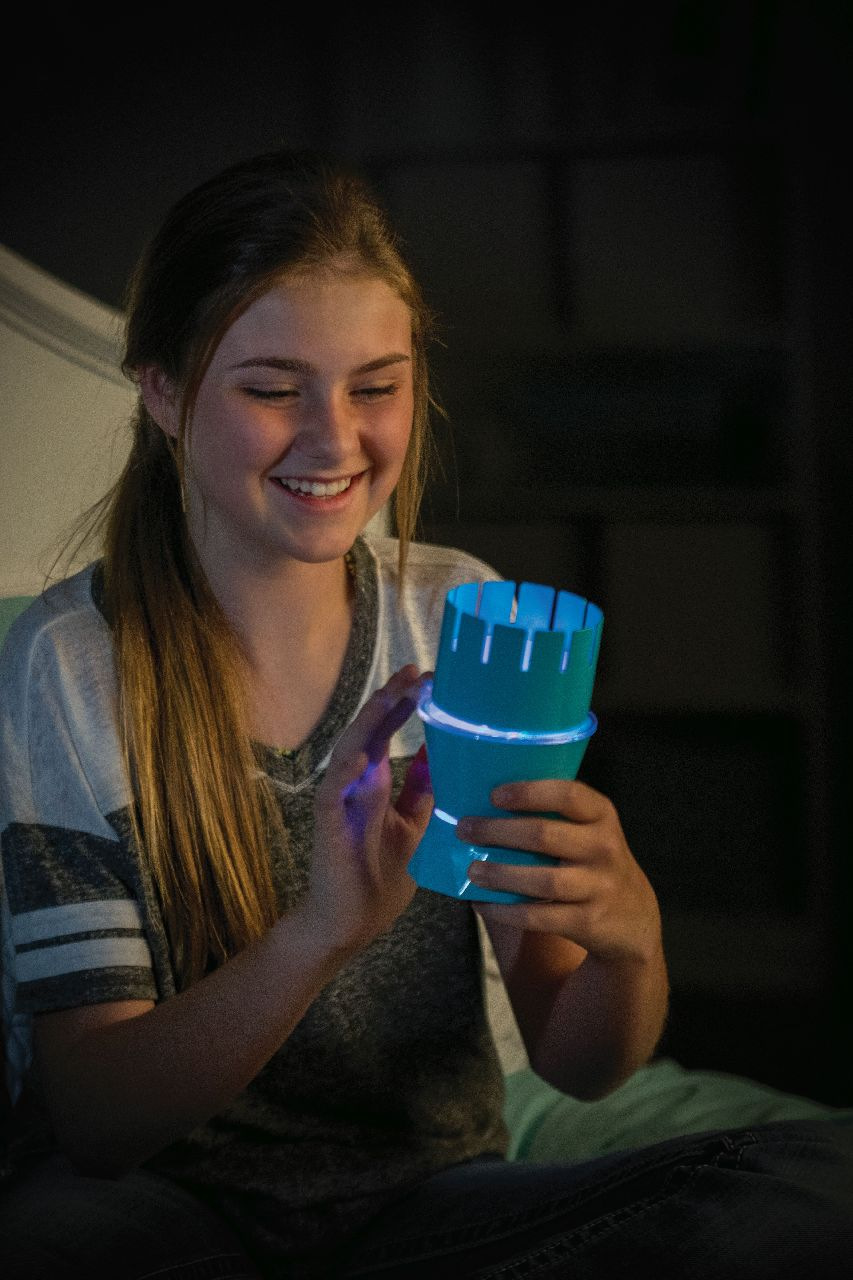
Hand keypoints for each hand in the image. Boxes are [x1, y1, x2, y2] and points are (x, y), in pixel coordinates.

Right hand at [307, 665, 433, 951]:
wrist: (349, 924)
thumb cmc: (377, 878)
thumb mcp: (413, 826)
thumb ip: (422, 792)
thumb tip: (441, 754)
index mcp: (372, 782)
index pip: (386, 731)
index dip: (403, 703)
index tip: (428, 679)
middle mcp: (354, 783)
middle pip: (369, 729)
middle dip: (391, 698)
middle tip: (415, 672)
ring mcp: (339, 798)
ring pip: (352, 746)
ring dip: (371, 719)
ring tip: (393, 693)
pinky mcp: (328, 820)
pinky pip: (336, 785)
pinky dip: (349, 763)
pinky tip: (366, 747)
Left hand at [457, 779, 661, 966]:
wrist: (633, 917)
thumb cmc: (593, 861)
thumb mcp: (589, 831)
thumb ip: (553, 815)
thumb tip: (485, 804)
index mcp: (601, 815)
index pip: (568, 794)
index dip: (529, 792)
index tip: (494, 795)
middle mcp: (604, 847)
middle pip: (544, 835)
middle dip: (498, 831)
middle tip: (465, 830)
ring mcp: (598, 886)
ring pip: (542, 880)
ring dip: (500, 874)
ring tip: (471, 870)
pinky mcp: (588, 921)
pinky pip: (539, 916)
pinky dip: (506, 911)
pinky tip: (482, 904)